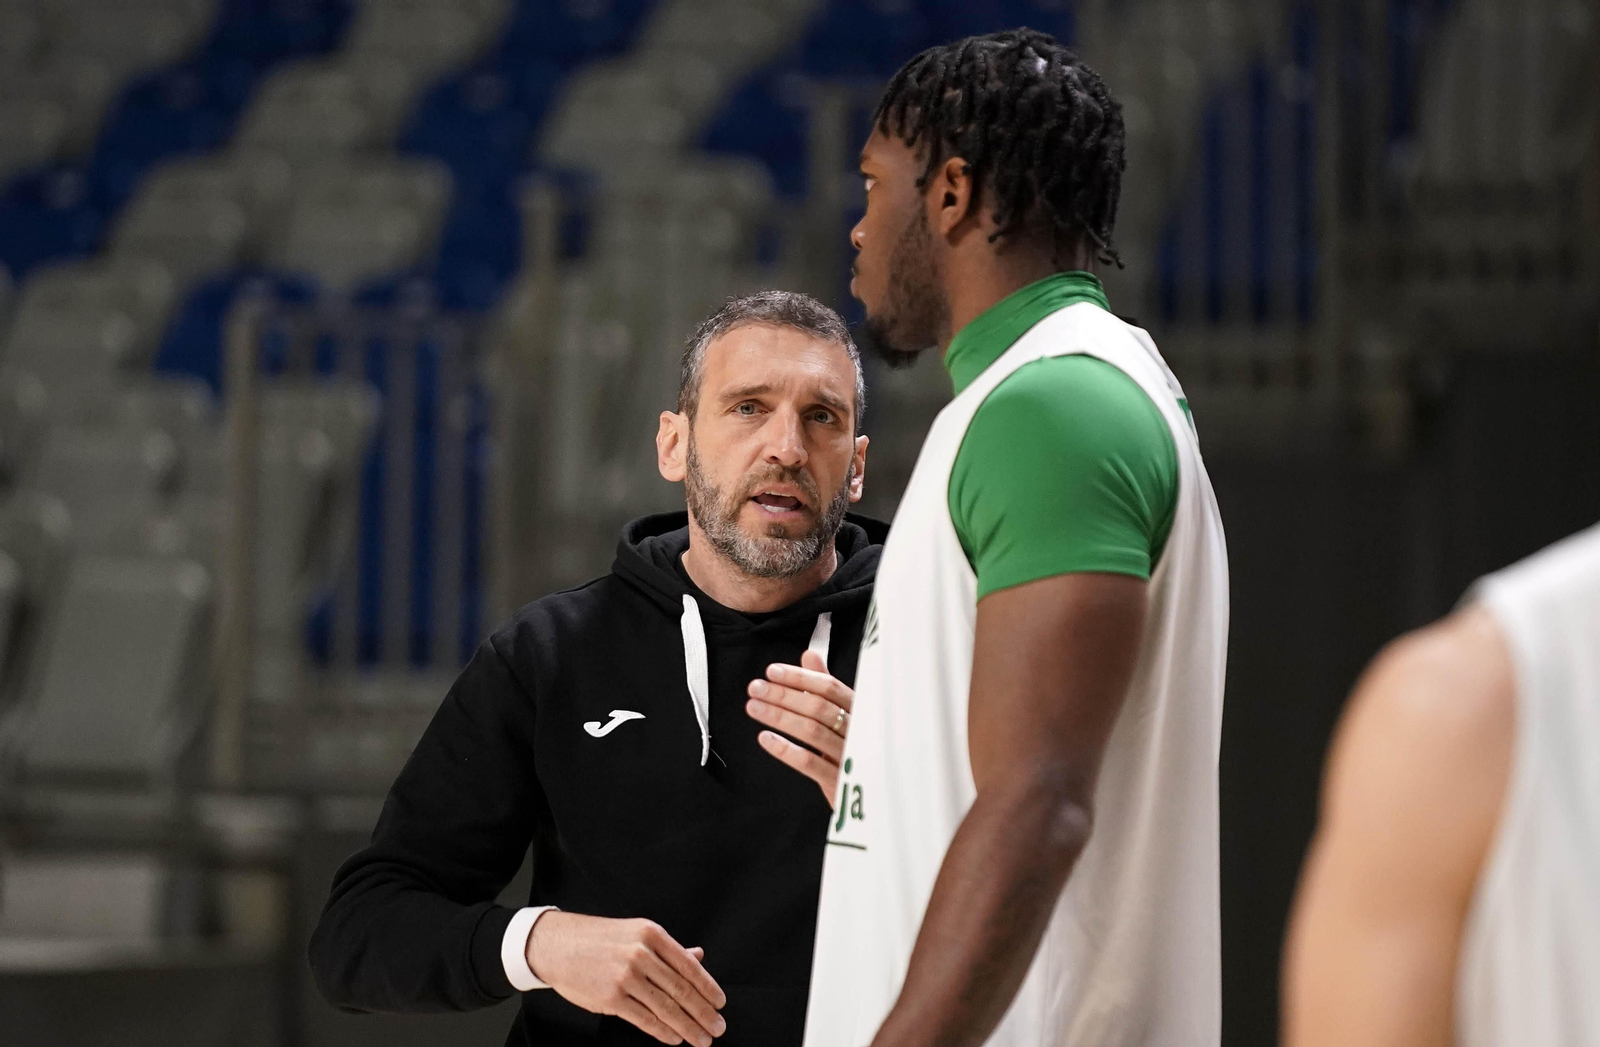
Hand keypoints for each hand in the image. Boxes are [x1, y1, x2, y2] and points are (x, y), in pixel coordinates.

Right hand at [526, 912, 725, 1045]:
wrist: (557, 945)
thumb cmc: (598, 939)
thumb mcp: (636, 933)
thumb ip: (668, 949)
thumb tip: (699, 955)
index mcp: (651, 935)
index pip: (688, 965)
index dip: (708, 987)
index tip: (720, 1003)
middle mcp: (641, 954)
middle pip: (681, 989)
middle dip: (703, 1012)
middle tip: (718, 1027)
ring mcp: (626, 977)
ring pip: (666, 1007)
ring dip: (688, 1026)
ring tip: (702, 1038)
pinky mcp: (611, 998)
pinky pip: (645, 1019)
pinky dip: (664, 1031)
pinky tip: (676, 1038)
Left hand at [746, 649, 854, 804]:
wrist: (875, 796)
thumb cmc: (857, 749)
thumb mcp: (845, 714)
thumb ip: (826, 686)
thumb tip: (810, 655)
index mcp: (859, 711)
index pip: (829, 687)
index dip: (800, 677)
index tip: (772, 671)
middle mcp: (858, 731)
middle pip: (818, 707)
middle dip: (784, 695)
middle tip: (755, 688)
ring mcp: (850, 757)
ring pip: (812, 732)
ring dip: (780, 717)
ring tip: (754, 708)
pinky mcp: (840, 782)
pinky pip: (810, 763)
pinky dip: (786, 750)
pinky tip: (765, 739)